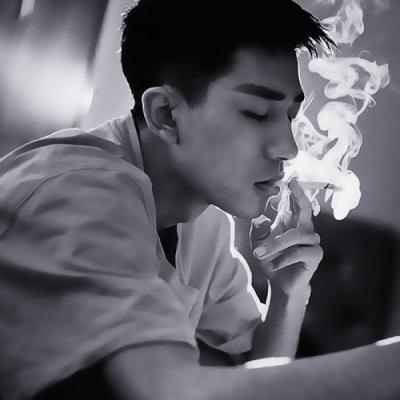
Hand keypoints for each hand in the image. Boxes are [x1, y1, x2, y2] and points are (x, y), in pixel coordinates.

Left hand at [250, 179, 322, 297]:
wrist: (279, 283)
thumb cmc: (271, 258)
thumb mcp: (259, 242)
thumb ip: (258, 229)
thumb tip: (261, 217)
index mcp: (291, 222)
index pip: (294, 203)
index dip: (294, 190)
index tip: (290, 178)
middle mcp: (303, 228)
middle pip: (305, 209)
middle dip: (299, 196)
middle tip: (290, 186)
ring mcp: (311, 242)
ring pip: (295, 235)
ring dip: (274, 245)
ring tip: (257, 254)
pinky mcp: (314, 256)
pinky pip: (299, 252)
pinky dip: (283, 258)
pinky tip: (273, 265)